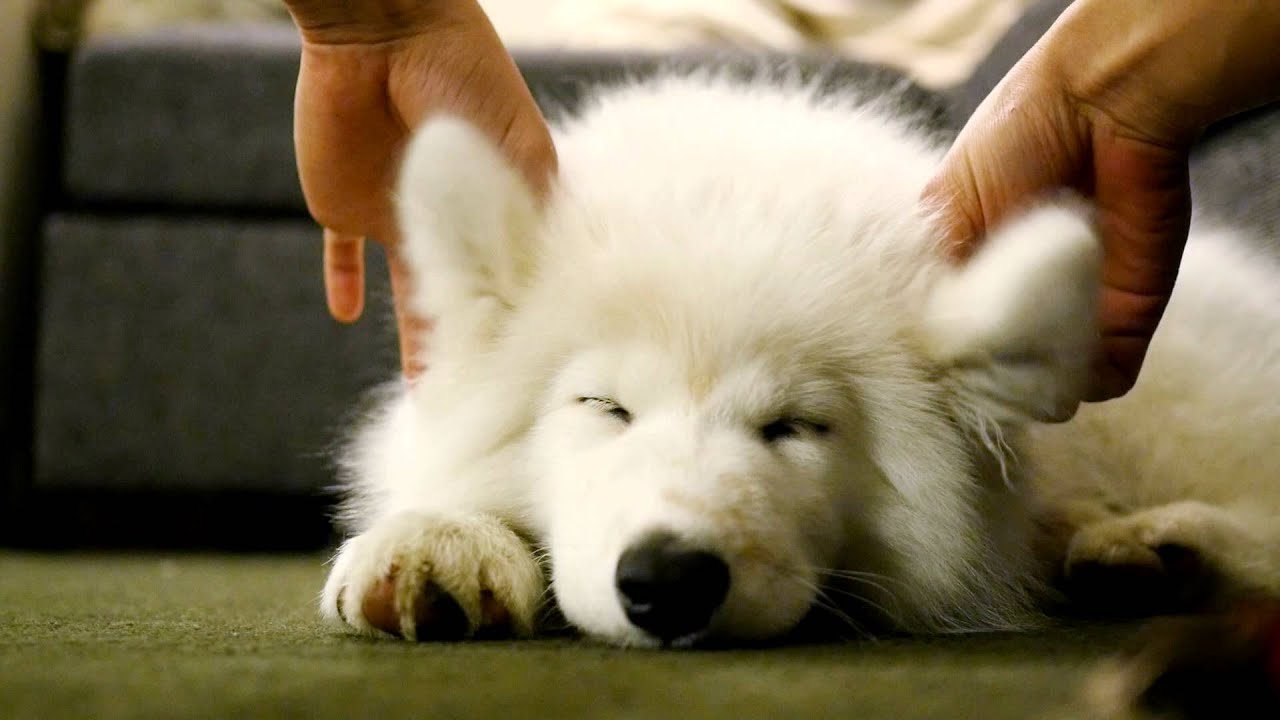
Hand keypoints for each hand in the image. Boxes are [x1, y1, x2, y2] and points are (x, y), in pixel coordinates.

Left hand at [287, 1, 556, 375]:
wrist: (383, 30)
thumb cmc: (463, 79)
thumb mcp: (514, 148)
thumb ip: (525, 215)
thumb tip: (538, 292)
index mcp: (501, 203)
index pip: (514, 277)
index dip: (517, 323)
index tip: (524, 371)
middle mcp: (454, 217)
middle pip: (464, 296)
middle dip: (470, 346)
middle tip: (477, 400)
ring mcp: (400, 214)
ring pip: (409, 295)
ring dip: (416, 342)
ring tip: (428, 392)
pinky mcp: (345, 206)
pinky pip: (343, 255)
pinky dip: (342, 281)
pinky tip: (346, 316)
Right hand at [924, 0, 1279, 401]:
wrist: (1100, 105)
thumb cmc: (1012, 140)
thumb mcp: (942, 210)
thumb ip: (931, 283)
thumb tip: (929, 345)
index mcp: (974, 278)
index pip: (951, 344)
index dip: (939, 358)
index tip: (928, 357)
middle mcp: (1024, 305)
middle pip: (997, 377)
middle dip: (984, 376)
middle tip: (976, 351)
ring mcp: (1073, 318)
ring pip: (1045, 388)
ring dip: (1031, 379)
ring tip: (1021, 339)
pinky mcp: (1126, 322)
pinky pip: (1103, 379)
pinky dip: (1083, 376)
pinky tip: (1063, 342)